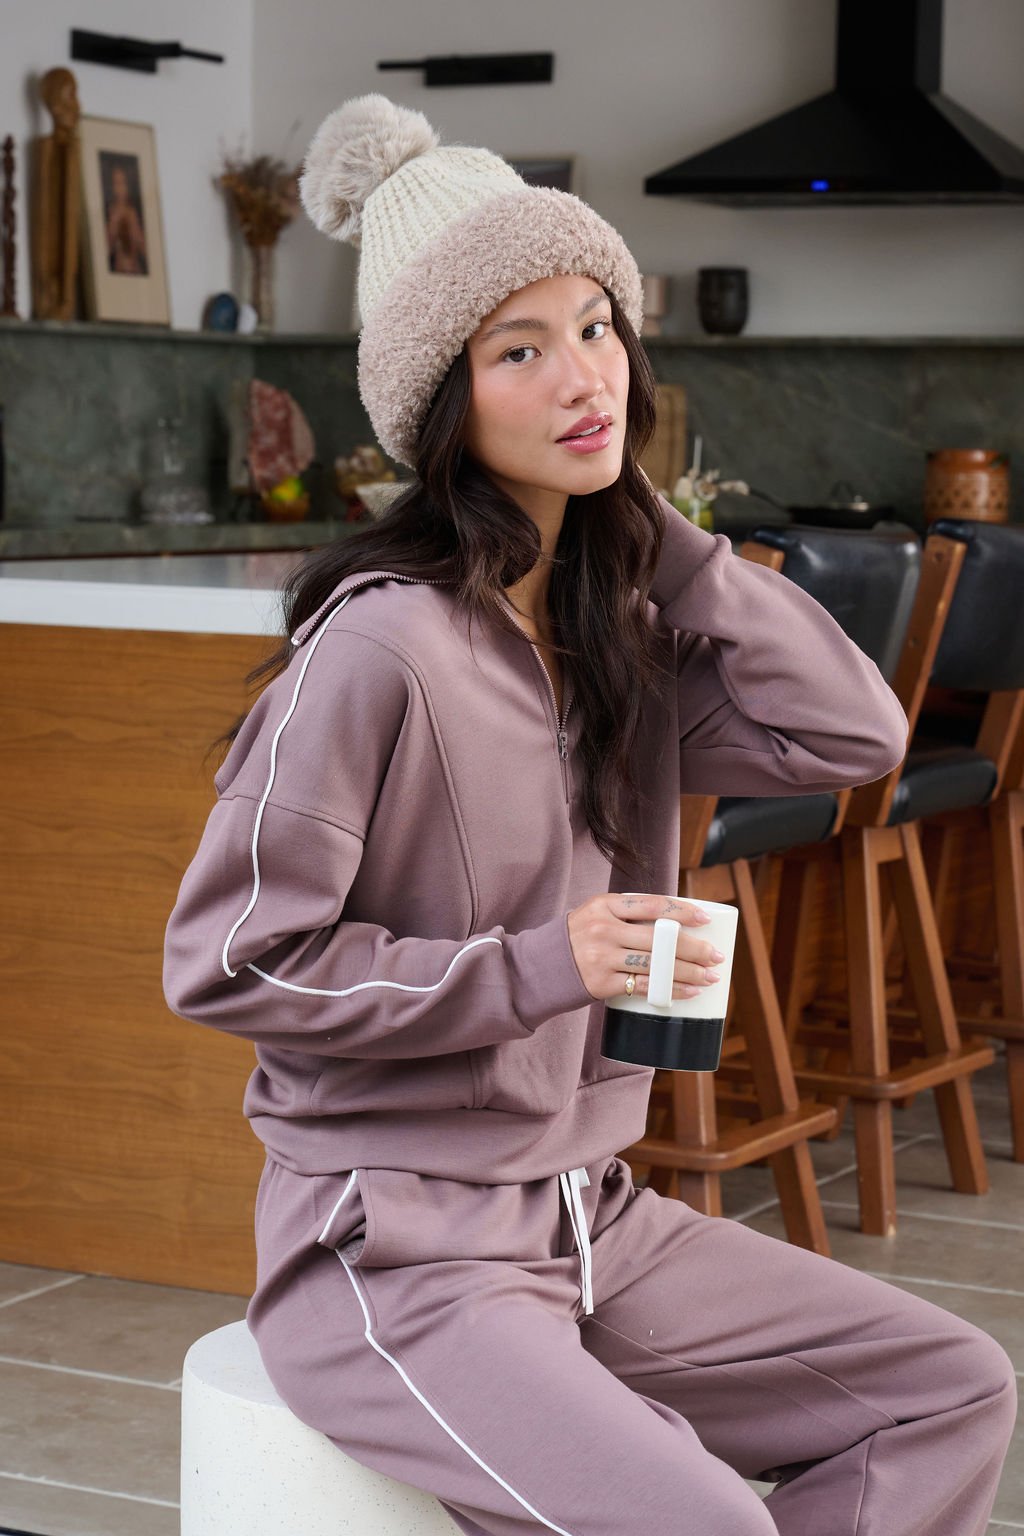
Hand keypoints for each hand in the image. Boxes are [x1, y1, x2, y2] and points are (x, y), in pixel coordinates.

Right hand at [566, 892, 724, 1002]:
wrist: (539, 967)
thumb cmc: (578, 938)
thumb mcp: (596, 915)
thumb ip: (628, 915)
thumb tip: (676, 923)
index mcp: (604, 905)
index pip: (651, 904)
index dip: (682, 911)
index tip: (705, 919)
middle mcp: (603, 929)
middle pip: (659, 938)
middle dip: (694, 948)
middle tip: (717, 955)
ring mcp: (601, 957)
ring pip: (656, 964)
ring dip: (688, 972)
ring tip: (710, 977)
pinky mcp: (601, 983)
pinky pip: (644, 987)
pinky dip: (670, 990)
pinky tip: (689, 992)